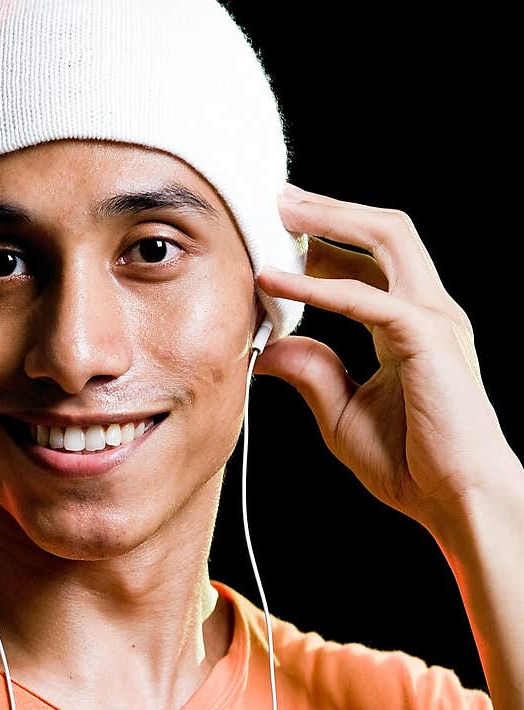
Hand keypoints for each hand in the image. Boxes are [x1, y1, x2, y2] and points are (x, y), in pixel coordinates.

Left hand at [254, 183, 520, 539]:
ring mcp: (433, 319)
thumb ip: (311, 374)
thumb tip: (266, 349)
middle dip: (331, 210)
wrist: (457, 497)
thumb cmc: (412, 465)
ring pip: (386, 240)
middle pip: (384, 233)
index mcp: (410, 328)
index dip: (324, 247)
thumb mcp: (342, 414)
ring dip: (332, 221)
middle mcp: (427, 312)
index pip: (369, 267)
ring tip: (281, 210)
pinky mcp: (426, 338)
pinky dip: (319, 286)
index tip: (277, 237)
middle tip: (278, 197)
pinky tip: (275, 280)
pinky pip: (367, 298)